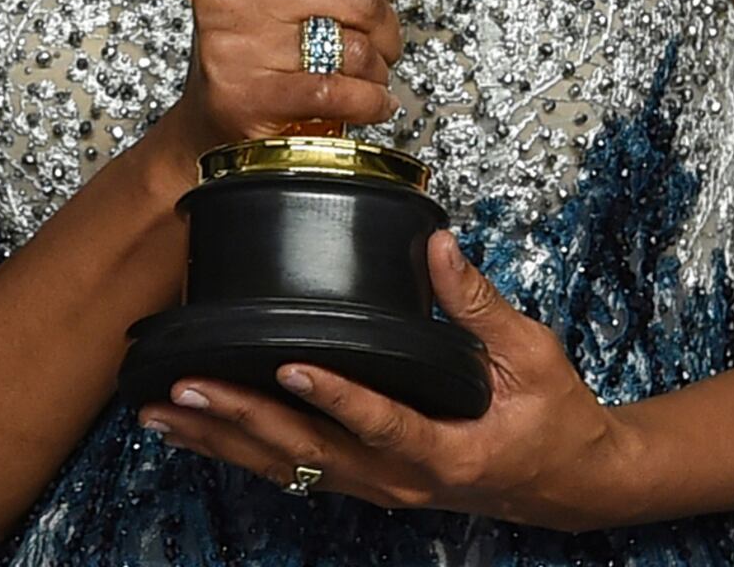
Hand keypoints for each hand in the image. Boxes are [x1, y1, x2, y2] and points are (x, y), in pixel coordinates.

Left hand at [140, 230, 635, 530]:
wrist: (570, 482)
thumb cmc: (555, 419)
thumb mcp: (531, 355)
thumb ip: (478, 303)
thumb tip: (437, 245)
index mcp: (448, 449)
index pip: (382, 424)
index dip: (335, 398)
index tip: (289, 366)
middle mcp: (403, 478)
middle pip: (310, 454)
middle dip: (239, 420)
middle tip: (183, 388)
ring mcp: (381, 487)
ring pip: (289, 469)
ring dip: (222, 441)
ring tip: (163, 413)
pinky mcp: (367, 482)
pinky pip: (295, 471)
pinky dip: (241, 452)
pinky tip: (197, 434)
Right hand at [164, 0, 477, 157]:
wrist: (219, 123)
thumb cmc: (282, 47)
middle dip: (385, 31)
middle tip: (372, 46)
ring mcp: (234, 38)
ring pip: (354, 46)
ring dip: (374, 72)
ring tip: (353, 76)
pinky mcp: (244, 91)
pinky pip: (338, 89)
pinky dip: (369, 102)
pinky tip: (364, 103)